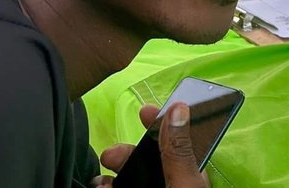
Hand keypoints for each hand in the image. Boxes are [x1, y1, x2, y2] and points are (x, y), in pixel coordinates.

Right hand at [94, 103, 208, 186]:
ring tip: (100, 183)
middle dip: (124, 154)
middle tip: (109, 155)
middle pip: (143, 161)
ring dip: (109, 177)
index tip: (144, 110)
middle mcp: (169, 182)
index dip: (159, 124)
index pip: (173, 142)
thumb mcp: (185, 182)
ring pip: (126, 179)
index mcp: (188, 174)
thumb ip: (179, 151)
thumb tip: (178, 108)